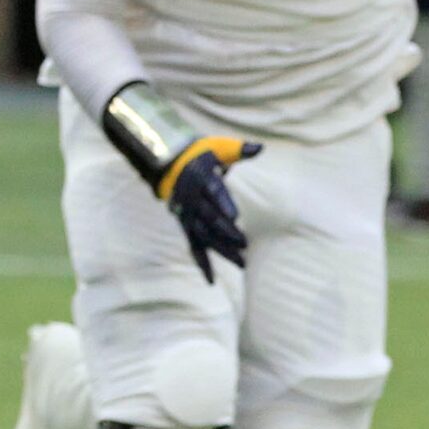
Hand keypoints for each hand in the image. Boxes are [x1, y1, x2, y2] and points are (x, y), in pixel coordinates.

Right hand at [162, 140, 259, 283]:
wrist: (169, 164)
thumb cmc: (200, 155)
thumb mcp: (218, 147)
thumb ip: (238, 149)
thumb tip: (259, 148)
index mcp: (201, 177)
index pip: (213, 191)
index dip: (223, 203)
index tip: (235, 216)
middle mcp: (191, 199)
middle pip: (209, 217)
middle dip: (226, 232)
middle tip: (245, 245)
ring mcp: (187, 215)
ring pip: (204, 235)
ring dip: (221, 250)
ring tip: (242, 264)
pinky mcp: (186, 226)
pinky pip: (193, 246)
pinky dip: (201, 263)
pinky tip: (211, 281)